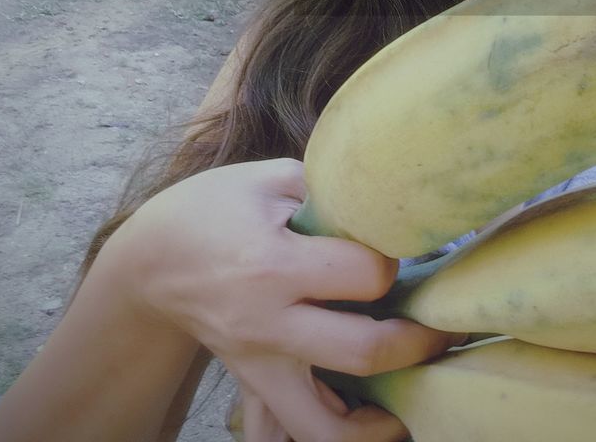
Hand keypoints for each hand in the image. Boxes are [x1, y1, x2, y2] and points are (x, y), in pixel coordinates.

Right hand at [115, 159, 453, 441]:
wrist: (150, 262)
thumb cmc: (213, 209)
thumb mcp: (267, 179)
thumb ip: (330, 190)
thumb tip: (391, 202)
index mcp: (274, 265)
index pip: (365, 275)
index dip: (393, 259)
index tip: (397, 248)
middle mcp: (268, 323)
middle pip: (364, 353)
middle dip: (419, 340)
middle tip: (445, 324)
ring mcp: (260, 364)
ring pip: (326, 428)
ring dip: (381, 423)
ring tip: (416, 398)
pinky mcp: (255, 384)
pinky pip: (293, 433)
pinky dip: (341, 433)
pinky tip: (375, 418)